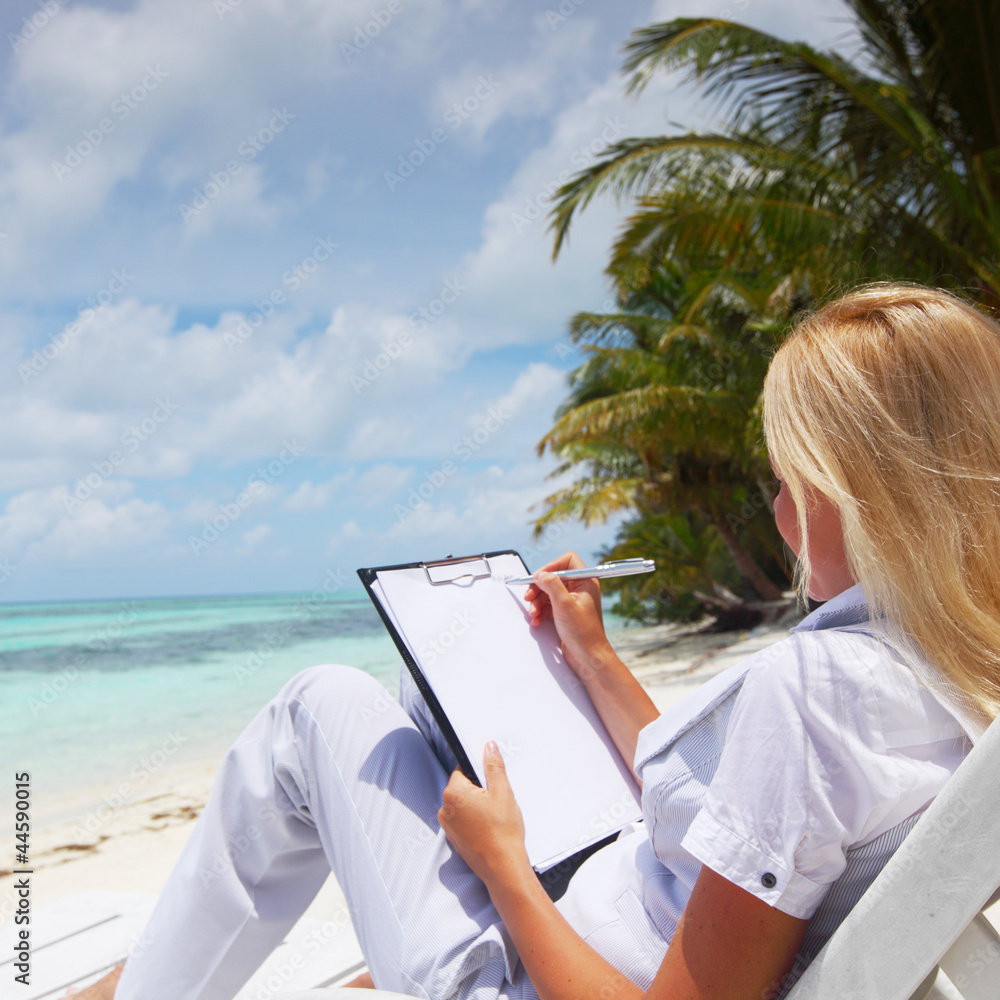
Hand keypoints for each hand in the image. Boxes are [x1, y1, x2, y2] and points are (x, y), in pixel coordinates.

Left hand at [438, 742, 530, 888]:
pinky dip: (475, 821)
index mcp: (453, 793)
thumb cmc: (502, 832)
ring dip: (477, 807)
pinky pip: (464, 822)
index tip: (491, 783)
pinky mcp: (455, 840)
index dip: (479, 775)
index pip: (462, 771)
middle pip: (462, 788)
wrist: (503, 867)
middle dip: (479, 791)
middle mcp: (445, 810)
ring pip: (463, 806)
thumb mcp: (502, 792)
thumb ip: (493, 766)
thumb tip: (488, 747)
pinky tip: (490, 828)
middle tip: (496, 802)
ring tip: (495, 817)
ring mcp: (448, 827)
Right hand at [524, 551, 615, 679]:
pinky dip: (541, 611)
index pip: (567, 561)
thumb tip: (539, 574)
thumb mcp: (564, 604)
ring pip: (549, 592)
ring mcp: (572, 601)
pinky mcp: (566, 613)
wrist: (589, 657)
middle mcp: (580, 589)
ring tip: (533, 613)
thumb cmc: (583, 632)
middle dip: (539, 588)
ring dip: (537, 602)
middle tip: (529, 597)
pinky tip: (537, 620)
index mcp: (586, 581)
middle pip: (554, 577)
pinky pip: (549, 606)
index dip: (551, 566)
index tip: (539, 577)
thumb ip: (551, 585)